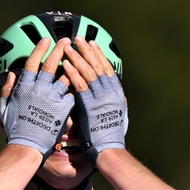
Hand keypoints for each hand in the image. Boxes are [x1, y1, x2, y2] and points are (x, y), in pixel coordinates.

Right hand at [0, 38, 74, 163]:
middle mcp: (39, 89)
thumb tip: (12, 75)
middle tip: (67, 41)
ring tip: (79, 56)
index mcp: (24, 87)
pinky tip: (84, 78)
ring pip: (65, 76)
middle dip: (59, 50)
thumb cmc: (14, 129)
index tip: (46, 40)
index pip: (33, 62)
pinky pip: (72, 93)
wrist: (27, 146)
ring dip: (72, 64)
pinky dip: (77, 85)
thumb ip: (7, 90)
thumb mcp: (4, 108)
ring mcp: (52, 98)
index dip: (39, 49)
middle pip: (51, 64)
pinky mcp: (63, 108)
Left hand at [63, 36, 127, 164]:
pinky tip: (66, 64)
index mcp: (116, 93)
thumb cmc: (111, 137)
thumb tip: (122, 98)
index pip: (107, 68)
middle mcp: (110, 92)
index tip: (92, 43)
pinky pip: (80, 86)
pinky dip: (73, 74)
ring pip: (88, 72)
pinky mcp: (89, 105)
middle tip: (78, 38)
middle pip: (97, 65)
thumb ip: (117, 105)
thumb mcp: (119, 117)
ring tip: (68, 47)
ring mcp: (100, 98)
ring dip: (78, 58)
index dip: (98, 55)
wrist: (108, 150)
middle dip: (87, 50)